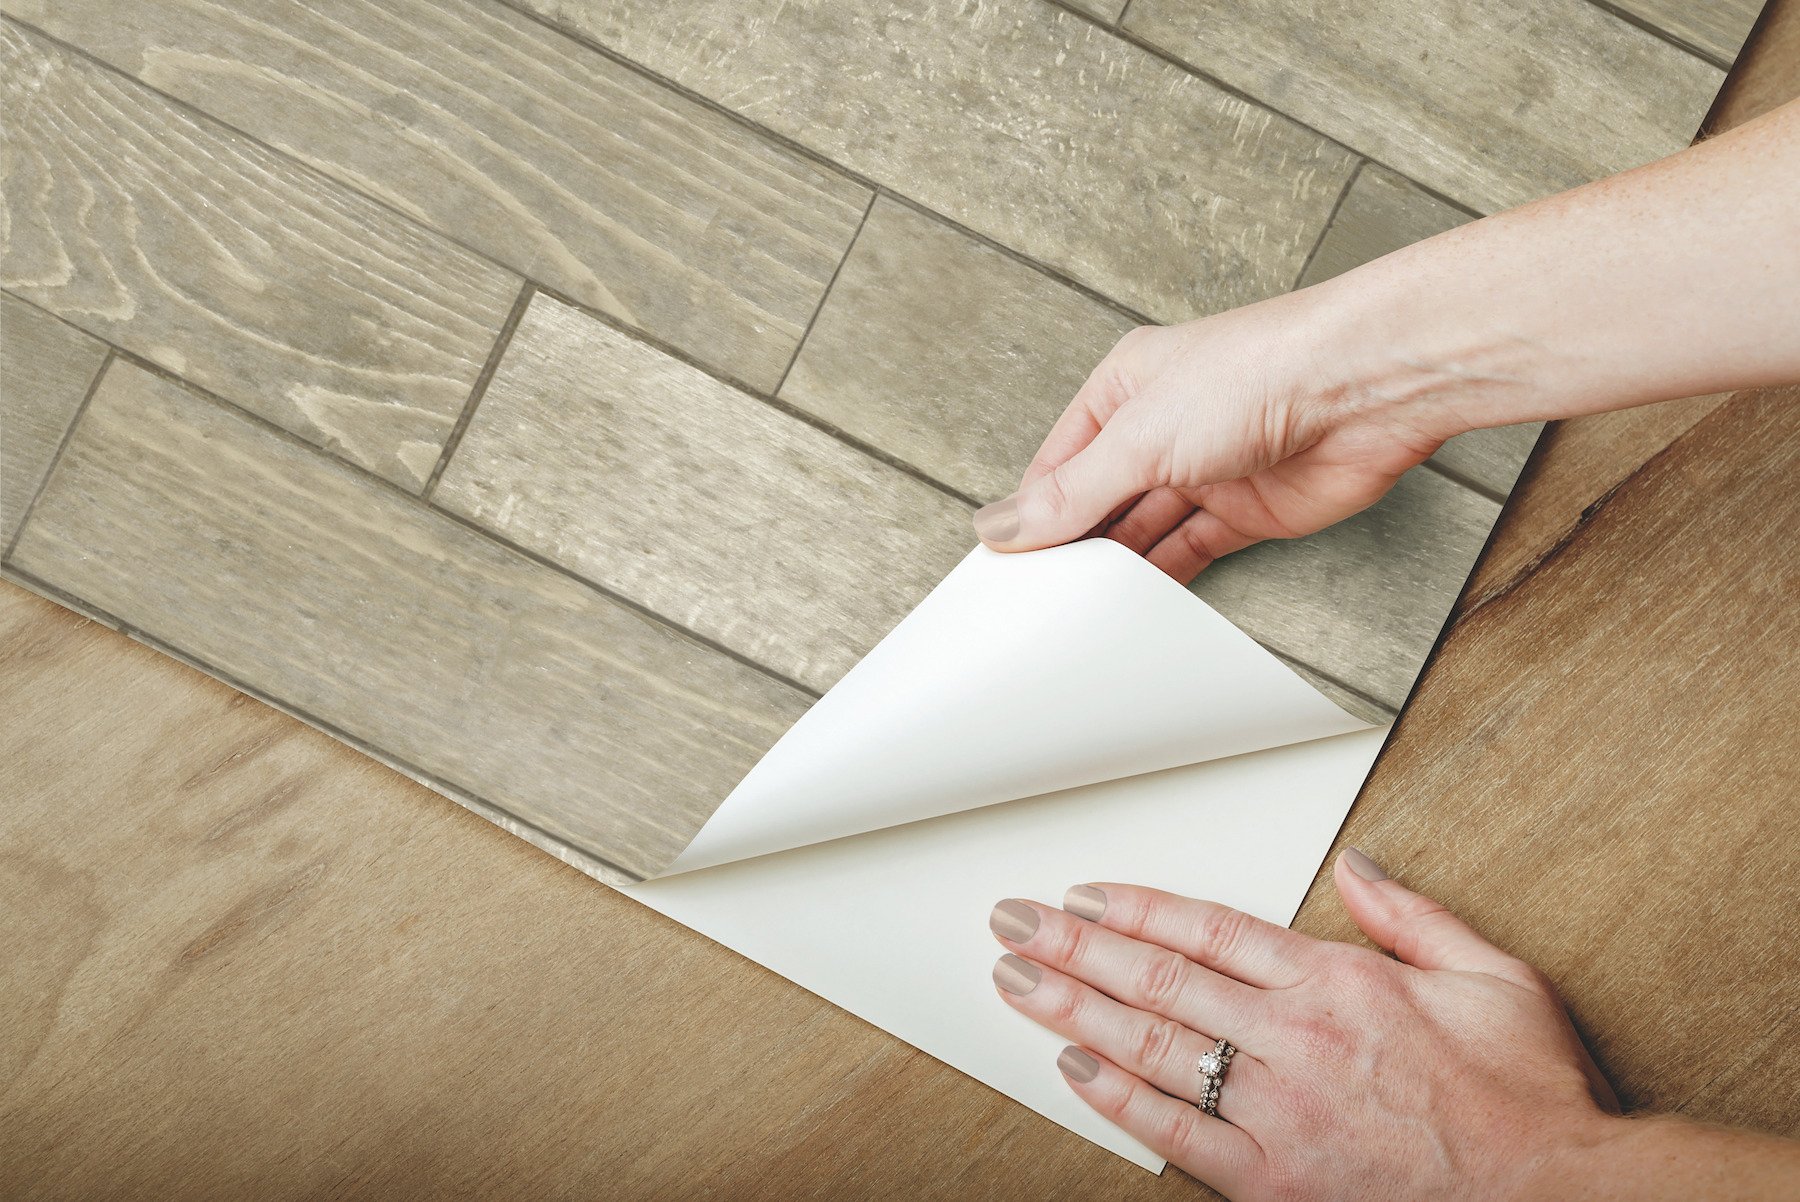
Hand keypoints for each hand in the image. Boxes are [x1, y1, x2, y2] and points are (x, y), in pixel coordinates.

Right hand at [970, 297, 1450, 583]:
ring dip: (1117, 568)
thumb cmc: (1259, 373)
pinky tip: (1135, 606)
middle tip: (1036, 599)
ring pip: (1143, 532)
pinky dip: (1164, 580)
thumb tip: (1003, 525)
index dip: (1032, 514)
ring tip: (1078, 611)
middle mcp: (1162, 429)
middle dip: (1073, 545)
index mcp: (1124, 389)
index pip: (1059, 464)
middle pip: (1099, 502)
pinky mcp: (1246, 512)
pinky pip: (1190, 552)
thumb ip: (1072, 492)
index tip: (1004, 565)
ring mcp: (1205, 471)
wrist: (1362, 389)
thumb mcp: (1139, 437)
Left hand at [986, 849, 1621, 1198]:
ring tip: (1018, 981)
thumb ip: (1411, 915)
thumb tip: (1354, 867)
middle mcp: (1296, 1041)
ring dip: (1073, 1011)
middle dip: (1075, 947)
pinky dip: (1118, 1101)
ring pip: (1152, 1049)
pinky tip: (1073, 1071)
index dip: (1135, 908)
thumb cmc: (1528, 1097)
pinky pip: (1176, 1135)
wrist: (1561, 1199)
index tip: (1084, 894)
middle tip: (1016, 923)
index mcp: (1338, 984)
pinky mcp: (1275, 1182)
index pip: (1208, 929)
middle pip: (1159, 980)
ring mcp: (1279, 1113)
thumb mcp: (1493, 975)